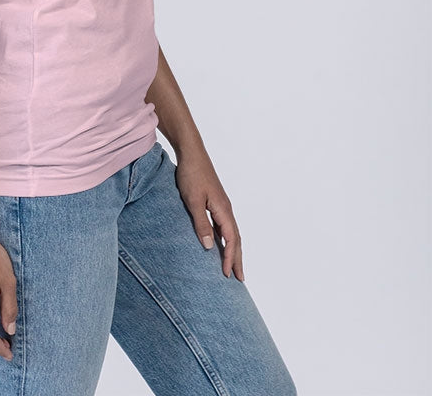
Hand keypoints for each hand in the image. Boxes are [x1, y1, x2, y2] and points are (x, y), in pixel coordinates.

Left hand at [173, 145, 244, 281]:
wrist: (192, 153)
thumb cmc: (191, 175)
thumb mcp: (193, 201)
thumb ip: (201, 224)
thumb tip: (209, 247)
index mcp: (223, 209)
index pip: (231, 239)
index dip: (229, 258)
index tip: (227, 275)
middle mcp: (226, 209)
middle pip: (236, 238)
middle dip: (237, 259)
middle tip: (240, 279)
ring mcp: (221, 205)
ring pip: (231, 232)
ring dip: (232, 250)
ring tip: (233, 266)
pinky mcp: (215, 202)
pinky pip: (224, 225)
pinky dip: (225, 238)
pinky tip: (220, 244)